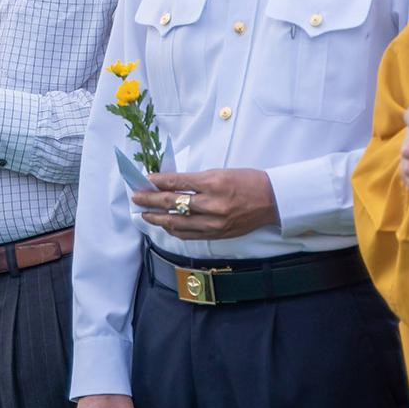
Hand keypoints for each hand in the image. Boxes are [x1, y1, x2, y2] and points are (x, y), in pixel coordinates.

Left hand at [132, 168, 277, 239]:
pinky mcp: (217, 234)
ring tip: (145, 214)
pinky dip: (174, 230)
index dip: (158, 182)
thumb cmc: (248, 181)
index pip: (177, 182)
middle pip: (173, 203)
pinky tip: (165, 225)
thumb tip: (170, 183)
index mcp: (214, 183)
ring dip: (158, 219)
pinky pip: (189, 235)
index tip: (146, 179)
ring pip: (177, 223)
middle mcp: (212, 204)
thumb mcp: (221, 172)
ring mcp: (214, 222)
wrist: (272, 200)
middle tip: (136, 197)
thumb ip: (196, 180)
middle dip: (150, 200)